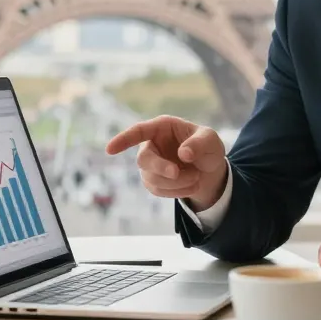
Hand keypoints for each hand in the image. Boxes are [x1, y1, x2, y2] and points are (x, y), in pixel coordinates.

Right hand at [104, 115, 227, 210]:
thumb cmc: (207, 147)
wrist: (209, 169)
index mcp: (162, 127)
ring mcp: (150, 164)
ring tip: (197, 178)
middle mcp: (152, 144)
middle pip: (144, 159)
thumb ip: (199, 144)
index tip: (110, 149)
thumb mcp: (211, 140)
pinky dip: (176, 191)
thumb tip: (183, 153)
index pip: (138, 131)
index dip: (124, 140)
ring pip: (151, 178)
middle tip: (177, 173)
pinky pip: (157, 190)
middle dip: (161, 169)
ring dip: (176, 183)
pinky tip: (192, 186)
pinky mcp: (153, 180)